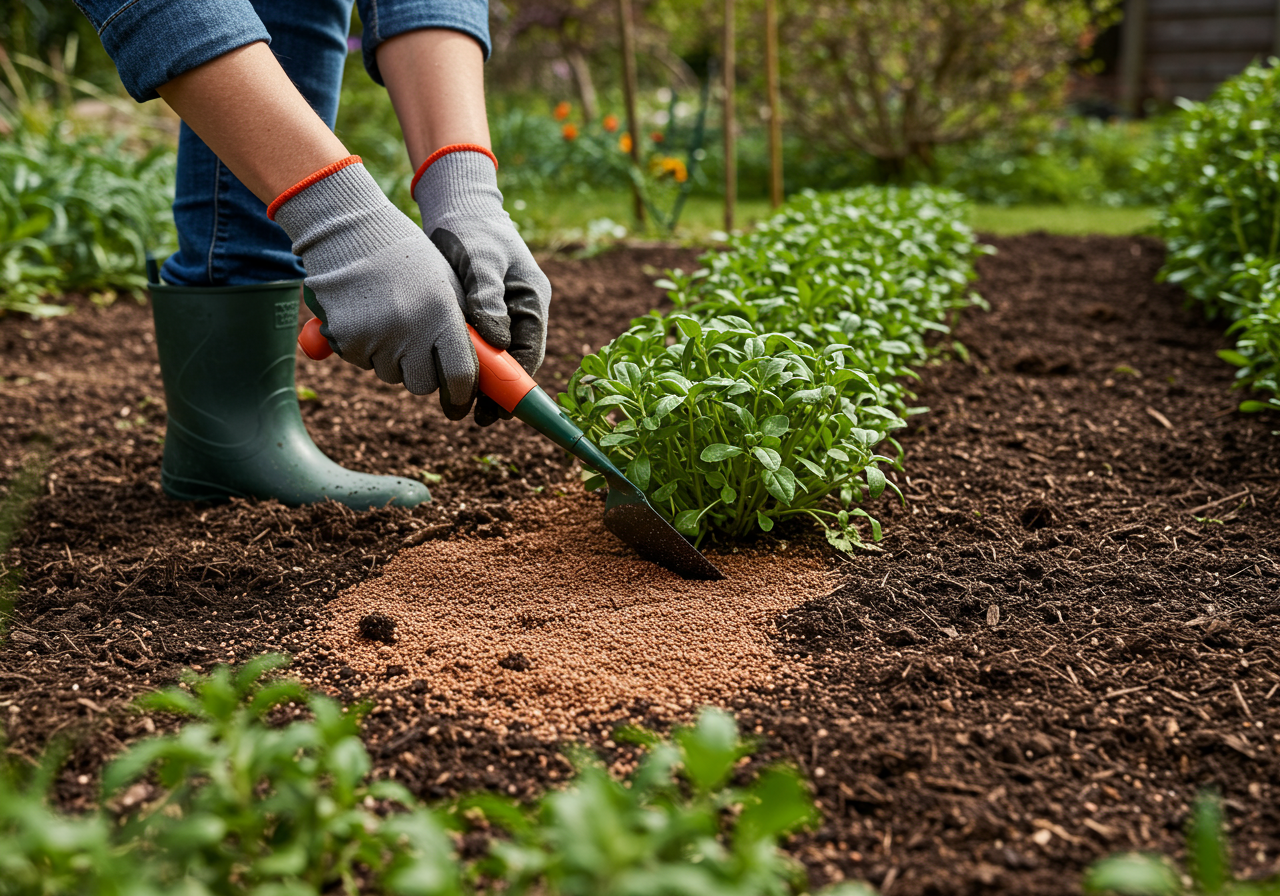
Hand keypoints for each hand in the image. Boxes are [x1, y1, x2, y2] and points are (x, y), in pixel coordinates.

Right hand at [271, 158, 479, 418]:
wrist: (348, 231)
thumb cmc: (407, 258)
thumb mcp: (447, 284)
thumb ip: (463, 329)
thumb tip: (477, 374)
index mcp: (443, 313)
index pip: (460, 376)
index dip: (462, 395)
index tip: (461, 402)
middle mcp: (410, 329)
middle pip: (423, 385)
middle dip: (425, 375)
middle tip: (420, 349)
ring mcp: (375, 336)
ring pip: (392, 375)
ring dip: (394, 360)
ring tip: (391, 318)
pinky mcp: (345, 339)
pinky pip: (363, 362)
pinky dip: (366, 349)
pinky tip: (366, 316)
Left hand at [413, 147, 551, 425]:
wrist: (457, 206)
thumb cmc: (472, 230)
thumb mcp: (481, 260)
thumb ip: (488, 298)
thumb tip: (496, 340)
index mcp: (532, 301)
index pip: (531, 353)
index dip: (516, 386)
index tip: (498, 411)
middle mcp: (520, 312)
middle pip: (515, 363)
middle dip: (497, 392)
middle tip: (475, 417)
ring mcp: (501, 314)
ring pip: (494, 358)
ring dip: (478, 380)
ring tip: (457, 402)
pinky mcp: (479, 314)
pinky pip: (475, 346)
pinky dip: (463, 361)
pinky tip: (443, 373)